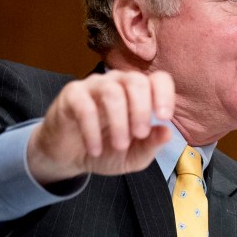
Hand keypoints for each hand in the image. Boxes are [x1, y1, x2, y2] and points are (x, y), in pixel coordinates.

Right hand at [27, 69, 174, 184]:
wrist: (69, 157)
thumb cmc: (106, 150)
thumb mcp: (133, 156)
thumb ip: (151, 145)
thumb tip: (167, 132)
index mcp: (139, 94)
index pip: (158, 79)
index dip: (165, 94)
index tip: (163, 118)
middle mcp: (118, 83)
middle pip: (136, 80)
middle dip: (141, 109)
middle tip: (139, 134)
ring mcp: (94, 86)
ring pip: (112, 92)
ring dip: (119, 121)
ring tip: (119, 145)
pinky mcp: (72, 94)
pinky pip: (85, 106)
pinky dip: (92, 130)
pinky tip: (95, 149)